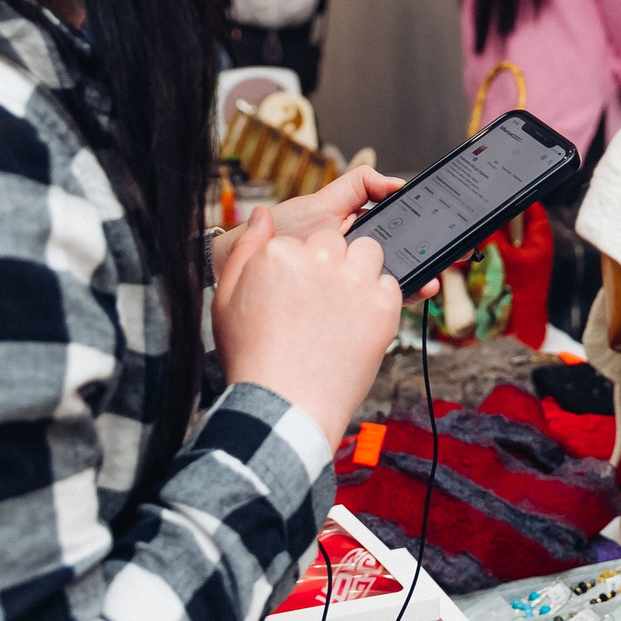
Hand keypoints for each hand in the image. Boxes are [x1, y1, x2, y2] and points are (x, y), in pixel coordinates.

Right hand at [211, 207, 401, 450]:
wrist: (284, 406)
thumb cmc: (253, 358)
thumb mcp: (228, 298)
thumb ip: (247, 248)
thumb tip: (262, 214)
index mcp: (280, 254)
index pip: (304, 240)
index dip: (302, 266)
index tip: (298, 293)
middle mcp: (320, 260)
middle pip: (338, 240)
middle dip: (333, 263)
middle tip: (321, 302)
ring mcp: (354, 282)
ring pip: (370, 253)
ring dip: (360, 272)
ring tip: (343, 309)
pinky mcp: (383, 306)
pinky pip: (392, 284)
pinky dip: (380, 300)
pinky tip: (358, 325)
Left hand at [251, 165, 437, 299]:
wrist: (245, 263)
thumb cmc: (282, 231)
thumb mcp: (323, 201)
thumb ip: (359, 186)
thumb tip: (397, 183)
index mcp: (358, 234)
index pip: (399, 231)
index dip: (425, 231)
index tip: (448, 226)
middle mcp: (358, 259)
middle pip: (403, 257)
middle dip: (430, 256)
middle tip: (452, 253)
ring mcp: (352, 282)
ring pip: (394, 281)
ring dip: (418, 278)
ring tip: (433, 277)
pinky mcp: (345, 302)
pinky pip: (376, 299)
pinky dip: (399, 296)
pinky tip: (414, 289)